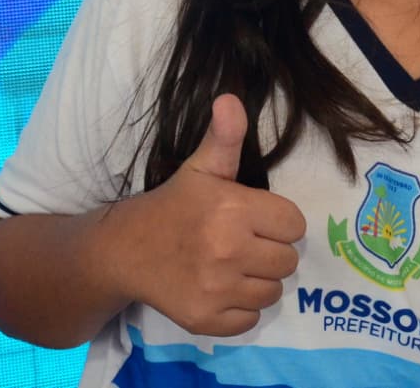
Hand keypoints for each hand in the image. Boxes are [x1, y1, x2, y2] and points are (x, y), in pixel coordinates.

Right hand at [120, 94, 306, 335]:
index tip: (255, 219)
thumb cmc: (173, 206)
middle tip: (243, 243)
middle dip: (270, 251)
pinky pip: (251, 320)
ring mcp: (216, 289)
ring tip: (233, 266)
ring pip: (273, 292)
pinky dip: (241, 309)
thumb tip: (230, 98)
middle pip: (288, 261)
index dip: (277, 221)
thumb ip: (225, 136)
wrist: (125, 250)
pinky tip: (221, 289)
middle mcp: (228, 251)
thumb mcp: (201, 168)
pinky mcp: (206, 320)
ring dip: (258, 280)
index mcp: (233, 209)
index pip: (294, 225)